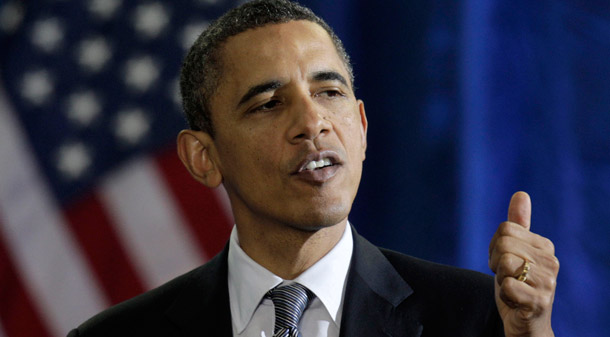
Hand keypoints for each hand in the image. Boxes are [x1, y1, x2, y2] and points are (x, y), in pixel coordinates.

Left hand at [488, 192, 558, 336]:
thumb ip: (518, 224)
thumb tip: (521, 193)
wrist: (527, 324)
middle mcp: (551, 261)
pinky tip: (514, 300)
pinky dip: (503, 294)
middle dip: (495, 263)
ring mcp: (548, 282)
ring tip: (511, 288)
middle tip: (506, 277)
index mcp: (544, 245)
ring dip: (499, 279)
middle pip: (503, 244)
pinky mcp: (539, 301)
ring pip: (504, 263)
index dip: (494, 247)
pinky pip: (507, 285)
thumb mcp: (514, 252)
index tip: (503, 263)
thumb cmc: (518, 285)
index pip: (504, 229)